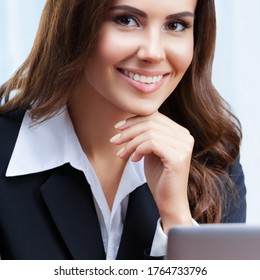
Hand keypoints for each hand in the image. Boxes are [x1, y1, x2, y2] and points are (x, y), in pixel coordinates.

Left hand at [110, 111, 193, 232]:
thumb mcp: (151, 151)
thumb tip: (128, 121)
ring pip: (149, 133)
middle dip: (128, 131)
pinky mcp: (178, 157)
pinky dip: (138, 150)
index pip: (155, 116)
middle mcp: (185, 136)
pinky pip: (151, 143)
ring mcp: (183, 146)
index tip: (118, 128)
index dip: (134, 120)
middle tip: (114, 141)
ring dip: (130, 143)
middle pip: (151, 123)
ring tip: (122, 154)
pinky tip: (134, 160)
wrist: (169, 202)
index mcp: (180, 132)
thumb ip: (146, 135)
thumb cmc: (159, 177)